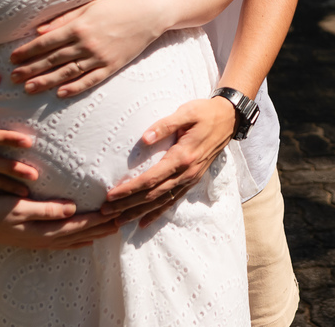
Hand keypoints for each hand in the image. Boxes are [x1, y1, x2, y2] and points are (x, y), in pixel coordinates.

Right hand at [0, 195, 118, 248]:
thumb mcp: (20, 206)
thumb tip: (73, 209)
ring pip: (73, 239)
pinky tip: (84, 240)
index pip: (78, 225)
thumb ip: (47, 209)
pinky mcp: (33, 239)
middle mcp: (45, 238)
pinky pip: (62, 242)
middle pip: (80, 233)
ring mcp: (39, 241)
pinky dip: (77, 240)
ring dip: (93, 234)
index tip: (116, 213)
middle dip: (102, 227)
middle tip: (123, 221)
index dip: (98, 219)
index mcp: (44, 229)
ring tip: (111, 230)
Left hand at [9, 0, 161, 97]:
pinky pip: (91, 79)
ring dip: (46, 81)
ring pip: (68, 72)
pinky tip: (61, 94)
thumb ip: (64, 20)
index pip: (46, 42)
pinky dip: (75, 87)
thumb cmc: (118, 5)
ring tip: (29, 89)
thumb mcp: (89, 7)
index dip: (28, 51)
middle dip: (31, 69)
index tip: (13, 58)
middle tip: (13, 78)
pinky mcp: (112, 66)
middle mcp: (87, 44)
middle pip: (53, 59)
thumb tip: (39, 32)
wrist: (149, 14)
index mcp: (79, 27)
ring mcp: (100, 57)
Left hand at [101, 97, 234, 227]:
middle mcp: (186, 173)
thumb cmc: (205, 113)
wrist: (229, 120)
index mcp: (182, 157)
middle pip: (153, 195)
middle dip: (128, 205)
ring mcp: (190, 179)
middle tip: (106, 212)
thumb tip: (145, 139)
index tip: (111, 195)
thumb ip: (165, 125)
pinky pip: (173, 201)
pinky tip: (144, 222)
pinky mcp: (192, 180)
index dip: (130, 189)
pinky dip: (157, 213)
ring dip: (139, 212)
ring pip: (161, 201)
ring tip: (119, 221)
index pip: (151, 178)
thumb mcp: (186, 112)